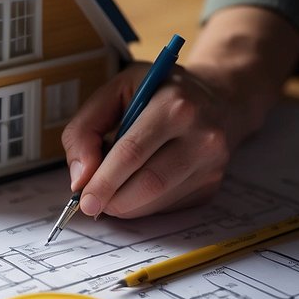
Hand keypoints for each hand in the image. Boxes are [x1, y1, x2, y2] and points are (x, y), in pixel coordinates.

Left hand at [61, 7, 298, 218]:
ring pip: (157, 201)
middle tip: (91, 203)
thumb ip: (84, 129)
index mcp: (174, 105)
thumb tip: (80, 177)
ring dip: (125, 206)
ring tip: (111, 192)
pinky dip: (143, 205)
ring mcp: (212, 163)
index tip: (83, 200)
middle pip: (148, 184)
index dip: (104, 181)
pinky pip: (168, 207)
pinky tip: (137, 186)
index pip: (132, 153)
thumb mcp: (114, 91)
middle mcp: (201, 135)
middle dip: (113, 200)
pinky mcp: (212, 184)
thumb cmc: (157, 93)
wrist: (217, 98)